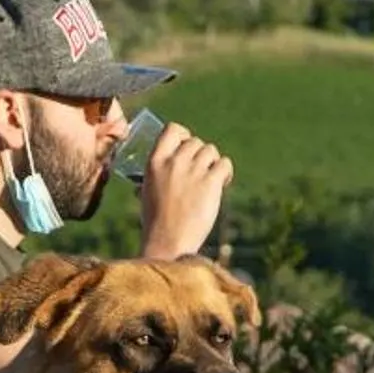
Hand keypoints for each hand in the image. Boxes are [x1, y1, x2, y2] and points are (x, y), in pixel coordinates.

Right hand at [136, 123, 230, 260]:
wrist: (168, 243)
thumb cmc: (156, 222)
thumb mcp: (147, 192)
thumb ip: (156, 176)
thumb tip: (158, 173)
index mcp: (155, 162)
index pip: (173, 129)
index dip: (184, 136)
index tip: (187, 148)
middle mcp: (174, 162)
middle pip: (195, 141)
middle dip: (200, 155)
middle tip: (201, 172)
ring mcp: (193, 171)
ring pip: (211, 150)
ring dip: (213, 163)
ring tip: (211, 180)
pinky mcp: (210, 183)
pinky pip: (224, 163)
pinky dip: (226, 172)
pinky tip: (222, 183)